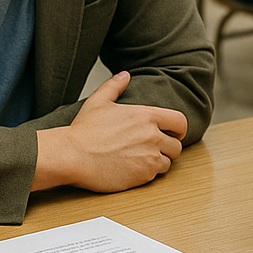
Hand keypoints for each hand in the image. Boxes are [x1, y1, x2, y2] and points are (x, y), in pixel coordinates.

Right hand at [34, 72, 187, 192]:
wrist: (72, 155)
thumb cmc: (84, 130)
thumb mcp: (99, 101)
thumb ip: (115, 86)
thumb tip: (124, 75)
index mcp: (147, 115)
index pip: (180, 122)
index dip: (178, 129)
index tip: (173, 134)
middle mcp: (153, 136)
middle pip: (177, 145)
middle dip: (168, 148)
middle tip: (153, 150)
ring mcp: (149, 157)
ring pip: (168, 163)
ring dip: (158, 162)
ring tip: (141, 160)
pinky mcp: (143, 176)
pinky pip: (155, 176)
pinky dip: (147, 174)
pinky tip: (132, 169)